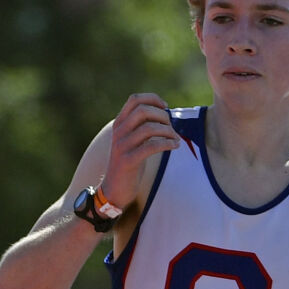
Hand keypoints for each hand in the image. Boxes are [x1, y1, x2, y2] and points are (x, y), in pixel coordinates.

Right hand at [100, 94, 181, 208]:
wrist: (114, 190)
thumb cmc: (129, 163)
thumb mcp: (132, 140)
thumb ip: (141, 126)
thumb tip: (164, 113)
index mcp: (119, 124)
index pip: (134, 99)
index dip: (153, 99)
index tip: (165, 107)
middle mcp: (118, 132)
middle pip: (142, 110)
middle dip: (162, 115)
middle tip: (171, 126)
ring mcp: (122, 146)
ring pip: (148, 128)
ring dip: (167, 131)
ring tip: (175, 138)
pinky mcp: (128, 161)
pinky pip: (151, 146)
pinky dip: (167, 144)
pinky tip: (175, 146)